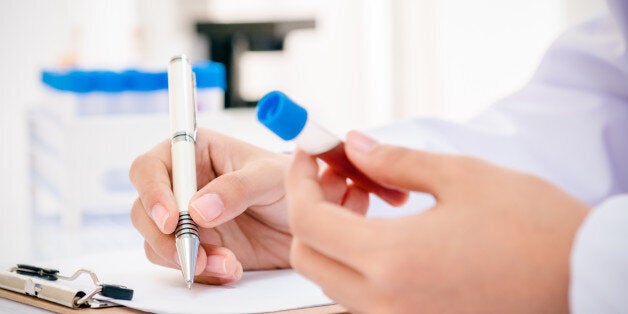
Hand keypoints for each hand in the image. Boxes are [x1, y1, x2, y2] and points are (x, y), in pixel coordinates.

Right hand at [130, 128, 291, 283]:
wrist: (304, 222)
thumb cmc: (289, 183)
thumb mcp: (270, 177)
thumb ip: (237, 188)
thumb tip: (198, 209)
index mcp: (194, 152)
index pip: (150, 167)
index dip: (152, 193)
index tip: (172, 220)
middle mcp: (183, 184)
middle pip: (144, 210)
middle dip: (165, 238)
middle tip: (193, 255)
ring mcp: (186, 218)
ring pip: (157, 242)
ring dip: (185, 259)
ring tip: (227, 263)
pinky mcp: (196, 245)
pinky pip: (180, 263)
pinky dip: (202, 272)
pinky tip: (231, 268)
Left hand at [287, 131, 589, 312]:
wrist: (585, 280)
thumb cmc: (534, 228)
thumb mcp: (463, 177)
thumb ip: (395, 161)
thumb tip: (354, 145)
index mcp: (391, 260)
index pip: (307, 222)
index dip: (298, 181)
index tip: (307, 155)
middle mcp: (385, 303)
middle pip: (308, 258)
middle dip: (308, 211)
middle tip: (337, 176)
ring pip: (332, 280)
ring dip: (333, 237)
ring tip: (367, 198)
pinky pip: (364, 297)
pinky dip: (359, 262)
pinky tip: (387, 232)